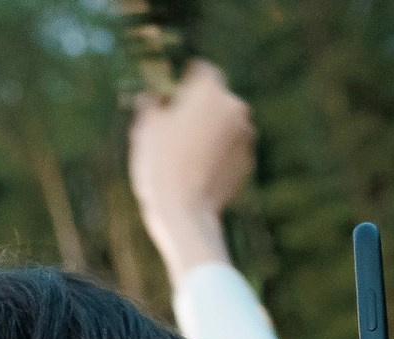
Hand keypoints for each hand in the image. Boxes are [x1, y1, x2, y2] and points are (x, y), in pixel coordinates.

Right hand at [129, 60, 252, 277]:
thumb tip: (150, 97)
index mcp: (209, 89)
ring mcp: (245, 134)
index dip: (185, 83)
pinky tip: (199, 172)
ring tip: (186, 156)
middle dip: (199, 109)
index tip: (172, 98)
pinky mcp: (248, 160)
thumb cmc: (159, 165)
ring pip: (225, 125)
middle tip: (176, 130)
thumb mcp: (145, 129)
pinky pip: (231, 150)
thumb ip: (151, 103)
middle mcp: (234, 106)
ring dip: (211, 132)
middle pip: (216, 99)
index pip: (201, 70)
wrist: (184, 213)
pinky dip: (219, 155)